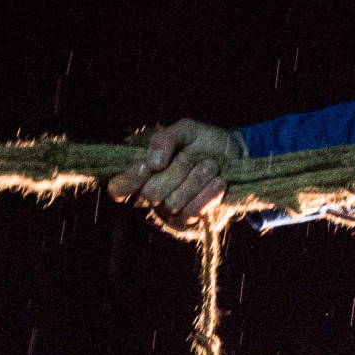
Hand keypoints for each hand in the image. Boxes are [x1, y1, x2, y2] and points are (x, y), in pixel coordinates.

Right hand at [107, 118, 245, 228]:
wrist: (237, 156)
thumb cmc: (204, 143)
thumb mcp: (185, 131)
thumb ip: (164, 138)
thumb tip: (153, 162)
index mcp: (142, 174)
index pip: (118, 187)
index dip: (130, 179)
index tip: (149, 166)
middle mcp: (152, 196)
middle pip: (150, 193)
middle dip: (176, 172)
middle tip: (191, 158)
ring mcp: (170, 212)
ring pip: (173, 204)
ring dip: (196, 180)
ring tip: (210, 166)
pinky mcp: (190, 223)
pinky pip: (192, 214)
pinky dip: (207, 194)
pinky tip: (219, 181)